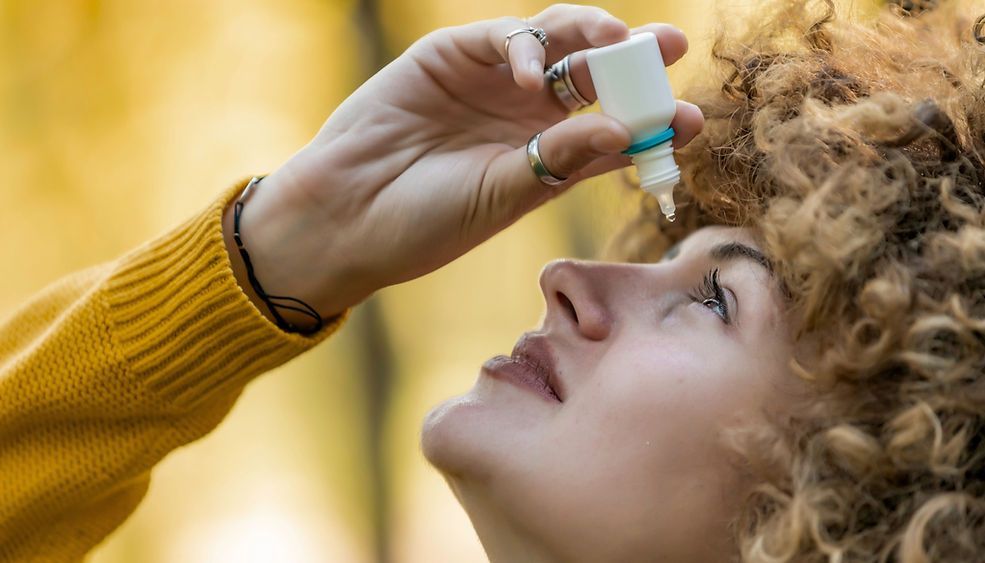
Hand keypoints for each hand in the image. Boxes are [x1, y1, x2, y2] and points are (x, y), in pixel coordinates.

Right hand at [224, 4, 704, 323]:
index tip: (691, 119)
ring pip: (558, 44)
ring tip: (615, 42)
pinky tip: (535, 77)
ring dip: (590, 38)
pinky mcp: (453, 56)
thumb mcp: (502, 197)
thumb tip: (625, 133)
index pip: (611, 131)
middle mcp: (525, 117)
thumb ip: (559, 162)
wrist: (345, 215)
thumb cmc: (423, 224)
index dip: (650, 120)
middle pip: (594, 77)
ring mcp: (492, 83)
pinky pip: (506, 38)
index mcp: (544, 159)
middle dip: (632, 61)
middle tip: (670, 47)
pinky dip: (528, 48)